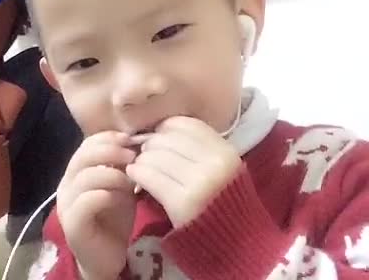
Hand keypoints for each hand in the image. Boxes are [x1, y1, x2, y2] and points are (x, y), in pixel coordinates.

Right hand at [57, 131, 136, 279]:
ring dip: (113, 174)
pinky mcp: (72, 223)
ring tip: (131, 181)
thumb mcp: (121, 185)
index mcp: (76, 171)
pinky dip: (109, 195)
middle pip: (83, 156)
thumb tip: (135, 142)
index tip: (130, 139)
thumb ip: (121, 165)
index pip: (86, 144)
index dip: (108, 138)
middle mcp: (66, 184)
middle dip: (110, 151)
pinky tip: (124, 199)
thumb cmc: (115, 218)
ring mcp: (66, 204)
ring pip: (85, 177)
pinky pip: (88, 201)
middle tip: (132, 156)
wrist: (108, 257)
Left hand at [126, 117, 240, 227]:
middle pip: (168, 139)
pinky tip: (134, 174)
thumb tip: (161, 128)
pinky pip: (150, 176)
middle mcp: (214, 164)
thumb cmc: (223, 203)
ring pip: (156, 156)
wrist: (236, 245)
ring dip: (142, 159)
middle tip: (145, 152)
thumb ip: (199, 148)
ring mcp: (199, 183)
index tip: (159, 135)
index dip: (167, 127)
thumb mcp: (221, 169)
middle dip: (152, 144)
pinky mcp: (182, 203)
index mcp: (225, 151)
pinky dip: (137, 172)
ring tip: (139, 165)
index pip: (187, 125)